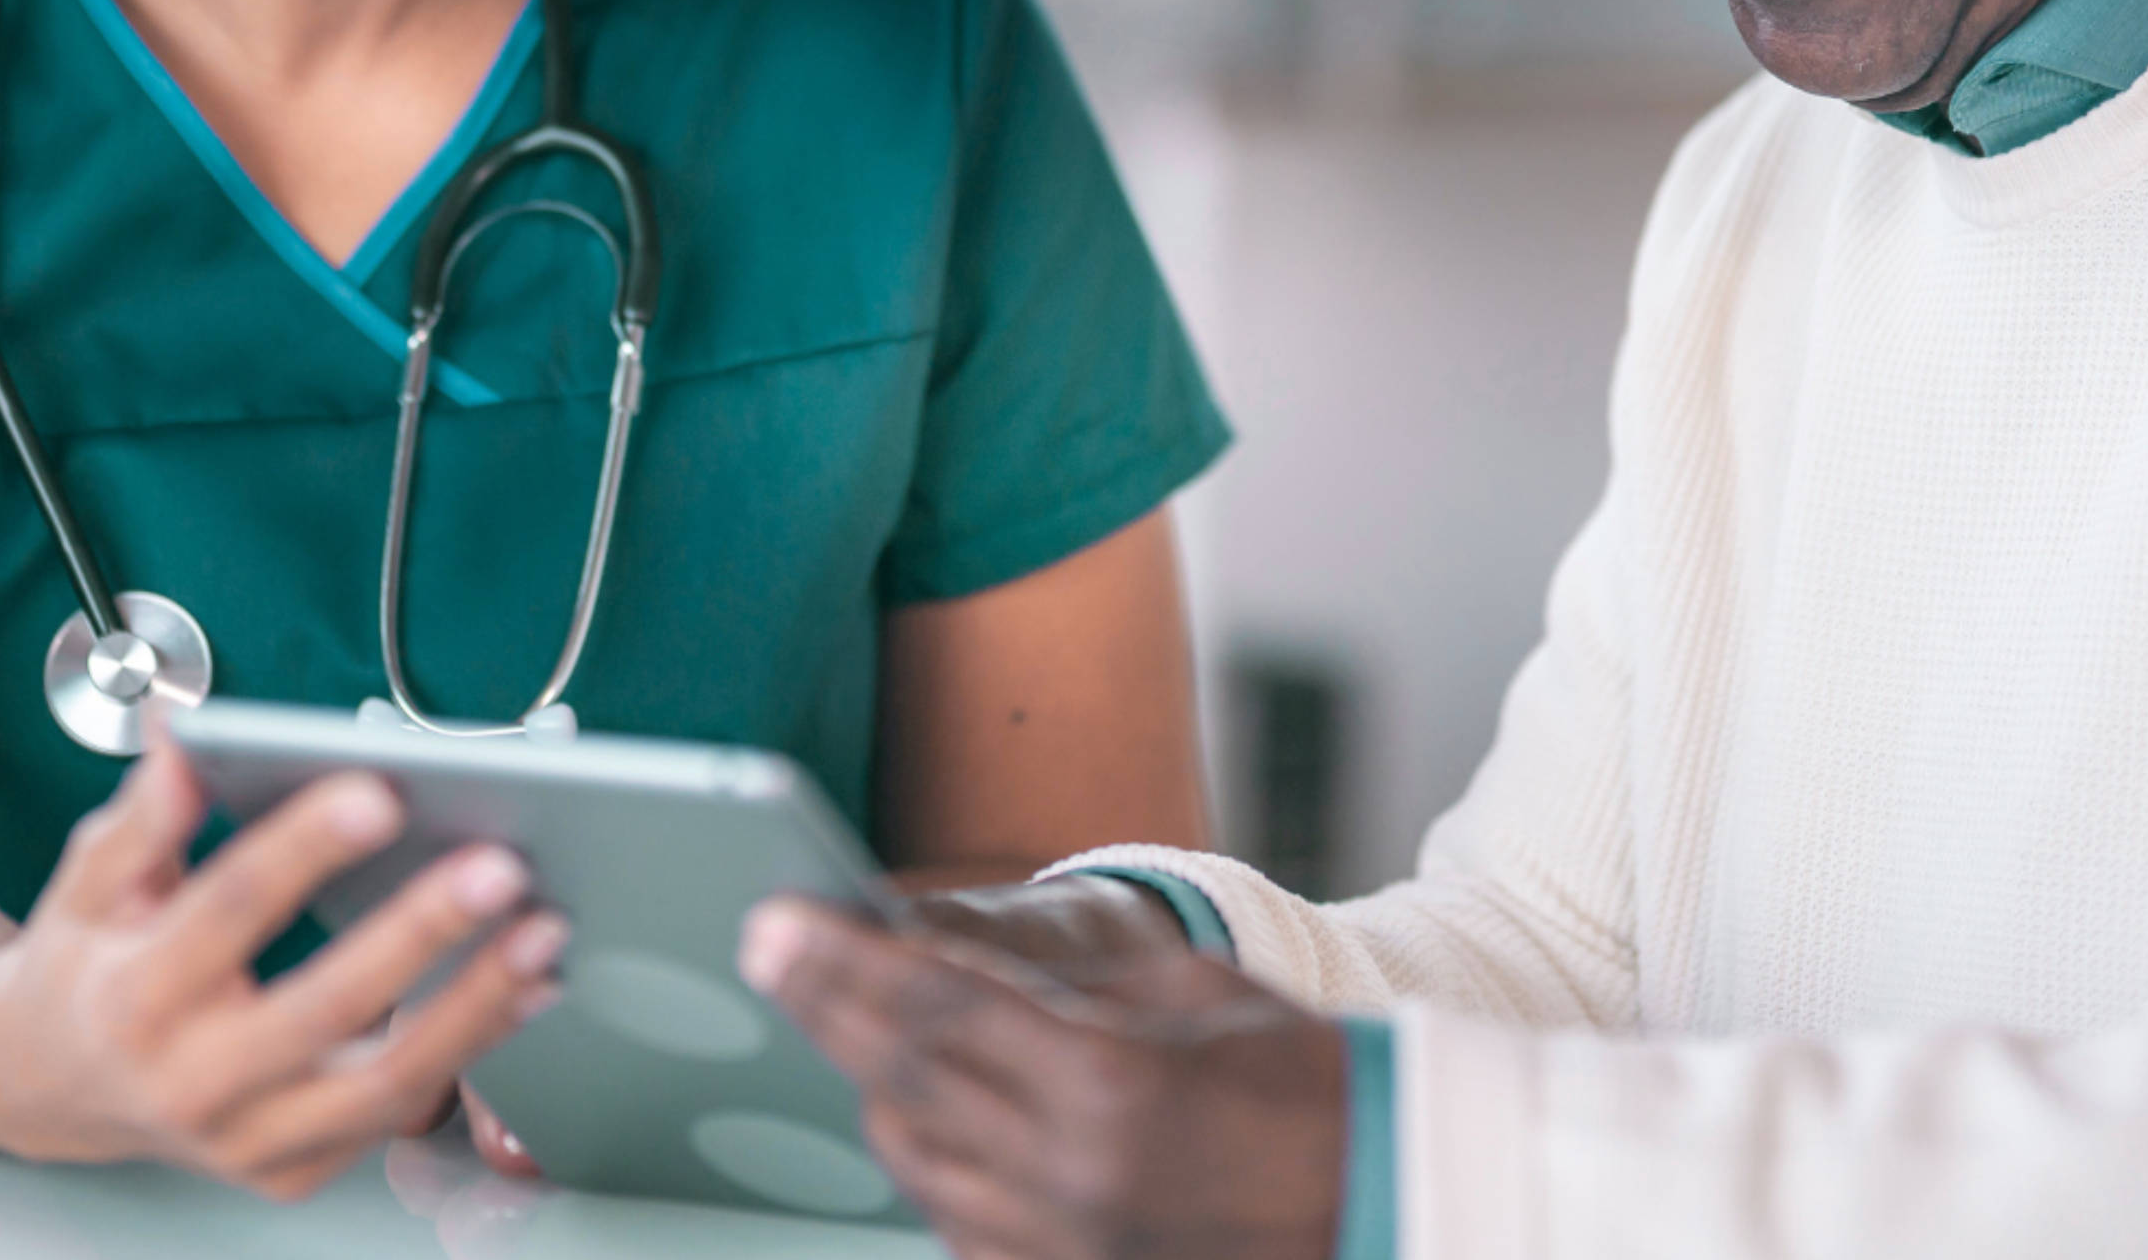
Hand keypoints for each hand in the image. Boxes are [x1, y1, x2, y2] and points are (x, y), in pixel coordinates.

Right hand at [0, 728, 567, 1199]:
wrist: (51, 1089)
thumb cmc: (89, 968)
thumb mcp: (91, 881)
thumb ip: (145, 811)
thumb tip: (182, 731)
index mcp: (134, 996)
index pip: (229, 910)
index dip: (304, 849)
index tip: (379, 792)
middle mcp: (190, 1082)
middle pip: (323, 1008)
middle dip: (420, 934)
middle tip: (499, 867)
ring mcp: (246, 1138)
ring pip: (380, 1084)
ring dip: (476, 1005)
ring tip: (544, 930)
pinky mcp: (294, 1167)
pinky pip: (398, 1113)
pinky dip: (475, 1049)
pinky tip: (529, 986)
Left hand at [740, 896, 1346, 1259]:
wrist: (1379, 1201)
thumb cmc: (1298, 1082)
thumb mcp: (1185, 996)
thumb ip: (1061, 986)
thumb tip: (948, 957)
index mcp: (1108, 1092)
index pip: (937, 1012)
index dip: (844, 962)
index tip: (773, 920)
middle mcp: (1068, 1187)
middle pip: (903, 1087)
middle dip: (827, 1010)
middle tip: (768, 947)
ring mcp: (1060, 1257)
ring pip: (914, 1162)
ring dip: (871, 1082)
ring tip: (835, 1010)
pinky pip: (956, 1220)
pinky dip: (928, 1157)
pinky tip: (918, 1103)